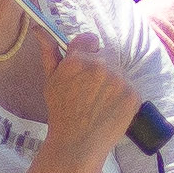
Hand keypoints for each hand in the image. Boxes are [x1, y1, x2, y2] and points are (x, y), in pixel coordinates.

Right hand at [34, 31, 138, 156]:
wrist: (78, 143)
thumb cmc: (61, 112)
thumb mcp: (51, 80)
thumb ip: (49, 52)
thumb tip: (40, 28)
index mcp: (78, 60)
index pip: (89, 39)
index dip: (86, 52)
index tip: (82, 66)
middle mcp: (101, 66)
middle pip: (105, 54)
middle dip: (99, 66)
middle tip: (89, 88)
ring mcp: (120, 81)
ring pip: (118, 70)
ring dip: (111, 80)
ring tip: (99, 100)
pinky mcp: (133, 95)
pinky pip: (129, 86)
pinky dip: (122, 95)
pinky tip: (109, 107)